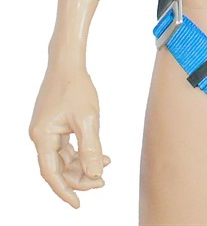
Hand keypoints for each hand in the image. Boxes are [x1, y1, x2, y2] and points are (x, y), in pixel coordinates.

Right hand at [29, 64, 110, 207]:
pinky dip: (82, 152)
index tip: (78, 204)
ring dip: (83, 165)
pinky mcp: (54, 124)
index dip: (65, 191)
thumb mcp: (88, 119)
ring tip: (106, 167)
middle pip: (58, 168)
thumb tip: (94, 175)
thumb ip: (91, 148)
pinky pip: (67, 147)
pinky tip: (101, 155)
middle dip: (80, 177)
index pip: (52, 173)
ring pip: (64, 158)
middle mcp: (40, 136)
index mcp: (43, 136)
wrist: (68, 62)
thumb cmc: (76, 86)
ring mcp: (46, 130)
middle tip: (102, 182)